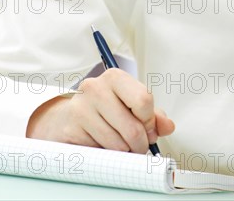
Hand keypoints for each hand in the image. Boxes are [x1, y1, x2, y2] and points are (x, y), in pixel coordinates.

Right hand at [26, 68, 174, 153]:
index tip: (148, 129)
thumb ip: (154, 116)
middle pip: (133, 126)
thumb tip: (168, 126)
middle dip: (140, 142)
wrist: (66, 119)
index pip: (143, 100)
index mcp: (115, 77)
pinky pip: (101, 151)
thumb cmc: (104, 112)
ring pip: (118, 143)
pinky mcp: (71, 129)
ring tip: (120, 145)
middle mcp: (95, 88)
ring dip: (124, 151)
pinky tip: (102, 145)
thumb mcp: (131, 108)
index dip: (150, 121)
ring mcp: (80, 108)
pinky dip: (107, 155)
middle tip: (138, 146)